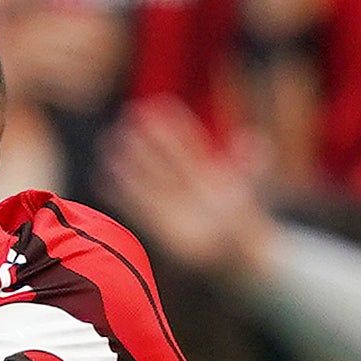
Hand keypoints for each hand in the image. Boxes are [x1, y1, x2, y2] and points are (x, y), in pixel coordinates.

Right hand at [108, 98, 277, 278]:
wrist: (238, 255)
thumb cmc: (246, 223)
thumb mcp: (251, 192)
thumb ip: (251, 169)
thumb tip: (257, 142)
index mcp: (207, 172)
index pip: (188, 144)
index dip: (175, 126)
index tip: (159, 105)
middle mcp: (186, 185)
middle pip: (163, 158)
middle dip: (147, 140)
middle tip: (129, 116)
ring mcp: (171, 204)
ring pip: (146, 179)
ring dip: (129, 163)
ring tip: (110, 143)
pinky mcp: (159, 226)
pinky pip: (135, 207)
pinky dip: (119, 195)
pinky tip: (102, 179)